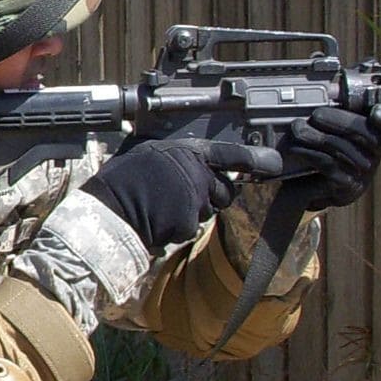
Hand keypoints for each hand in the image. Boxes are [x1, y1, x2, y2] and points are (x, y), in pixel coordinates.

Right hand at [83, 136, 281, 252]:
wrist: (108, 211)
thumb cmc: (121, 181)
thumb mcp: (148, 153)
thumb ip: (175, 158)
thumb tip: (189, 160)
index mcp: (187, 152)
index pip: (229, 154)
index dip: (254, 159)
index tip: (272, 164)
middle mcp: (196, 174)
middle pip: (224, 191)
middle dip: (212, 196)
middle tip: (183, 196)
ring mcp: (194, 200)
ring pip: (208, 211)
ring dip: (193, 211)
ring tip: (163, 207)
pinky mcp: (188, 223)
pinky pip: (191, 228)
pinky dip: (178, 228)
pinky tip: (158, 220)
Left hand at [281, 105, 380, 210]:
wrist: (301, 184)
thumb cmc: (317, 147)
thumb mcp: (327, 123)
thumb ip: (335, 105)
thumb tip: (332, 89)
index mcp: (377, 132)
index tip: (376, 112)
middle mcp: (376, 153)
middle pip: (367, 134)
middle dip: (338, 120)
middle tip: (315, 115)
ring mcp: (364, 173)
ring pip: (343, 148)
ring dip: (316, 136)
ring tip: (297, 129)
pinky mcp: (348, 188)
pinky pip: (329, 164)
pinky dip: (309, 153)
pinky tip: (295, 148)